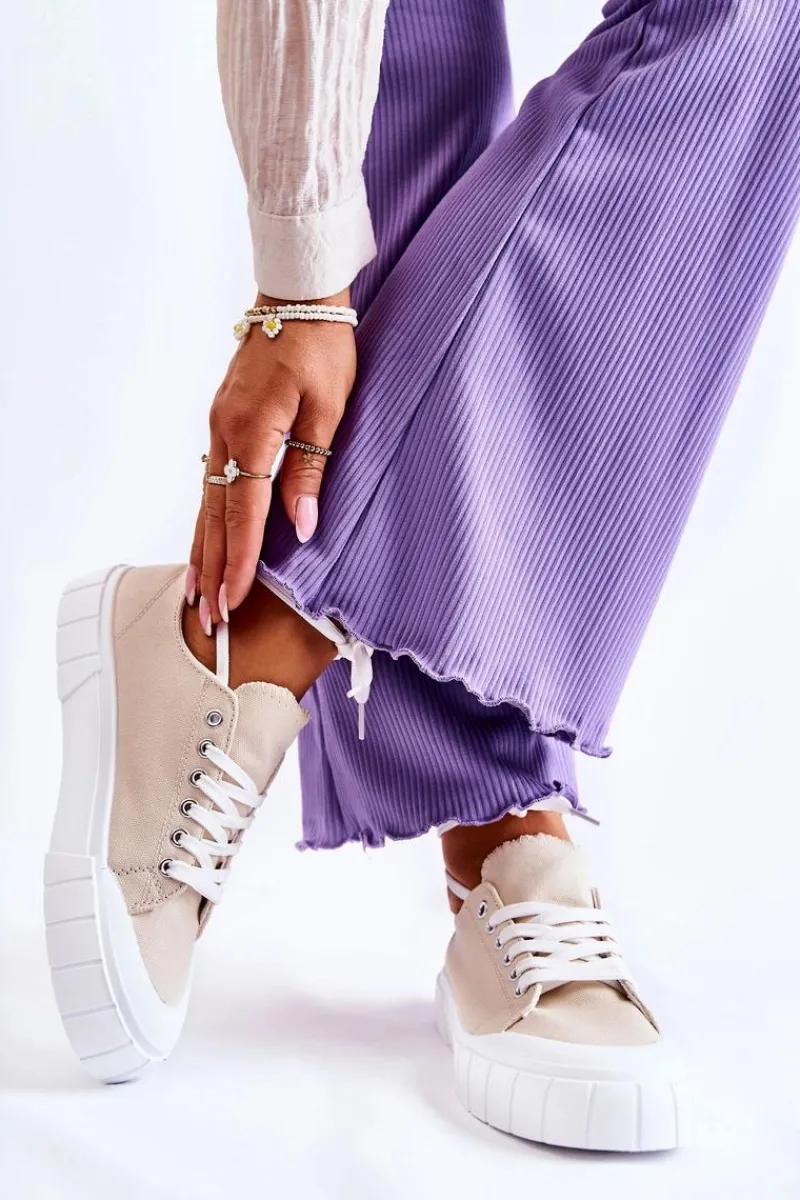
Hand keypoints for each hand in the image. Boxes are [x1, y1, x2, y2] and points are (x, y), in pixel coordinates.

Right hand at [187, 288, 356, 629]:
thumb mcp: (328, 409)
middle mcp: (226, 432)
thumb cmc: (322, 348)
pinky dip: (207, 517)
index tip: (234, 600)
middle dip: (212, 569)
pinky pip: (210, 480)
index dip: (240, 560)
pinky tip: (205, 540)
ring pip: (206, 501)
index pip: (244, 511)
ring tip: (197, 592)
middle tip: (209, 618)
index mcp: (254, 430)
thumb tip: (302, 527)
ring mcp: (219, 426)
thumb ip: (310, 469)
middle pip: (214, 515)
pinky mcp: (223, 421)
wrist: (297, 297)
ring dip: (202, 549)